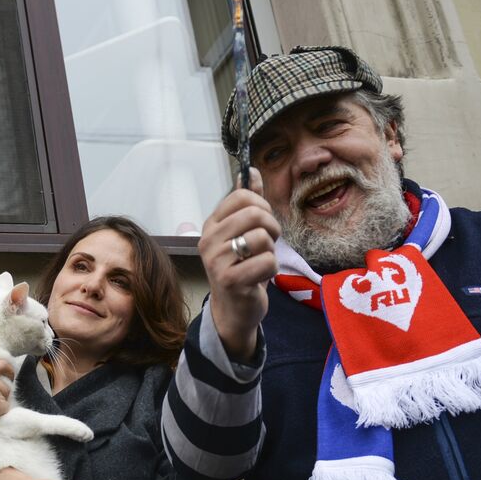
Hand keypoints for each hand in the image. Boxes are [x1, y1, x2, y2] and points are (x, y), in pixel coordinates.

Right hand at [197, 168, 279, 361]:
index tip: (261, 223)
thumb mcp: (243, 232)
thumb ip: (248, 202)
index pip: (241, 196)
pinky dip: (271, 270)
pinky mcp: (230, 280)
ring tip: (259, 261)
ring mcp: (216, 261)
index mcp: (211, 225)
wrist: (234, 309)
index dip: (262, 205)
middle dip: (272, 227)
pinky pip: (267, 261)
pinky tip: (259, 277)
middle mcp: (209, 240)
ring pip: (262, 237)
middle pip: (254, 213)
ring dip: (271, 250)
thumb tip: (251, 171)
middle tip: (267, 244)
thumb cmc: (241, 267)